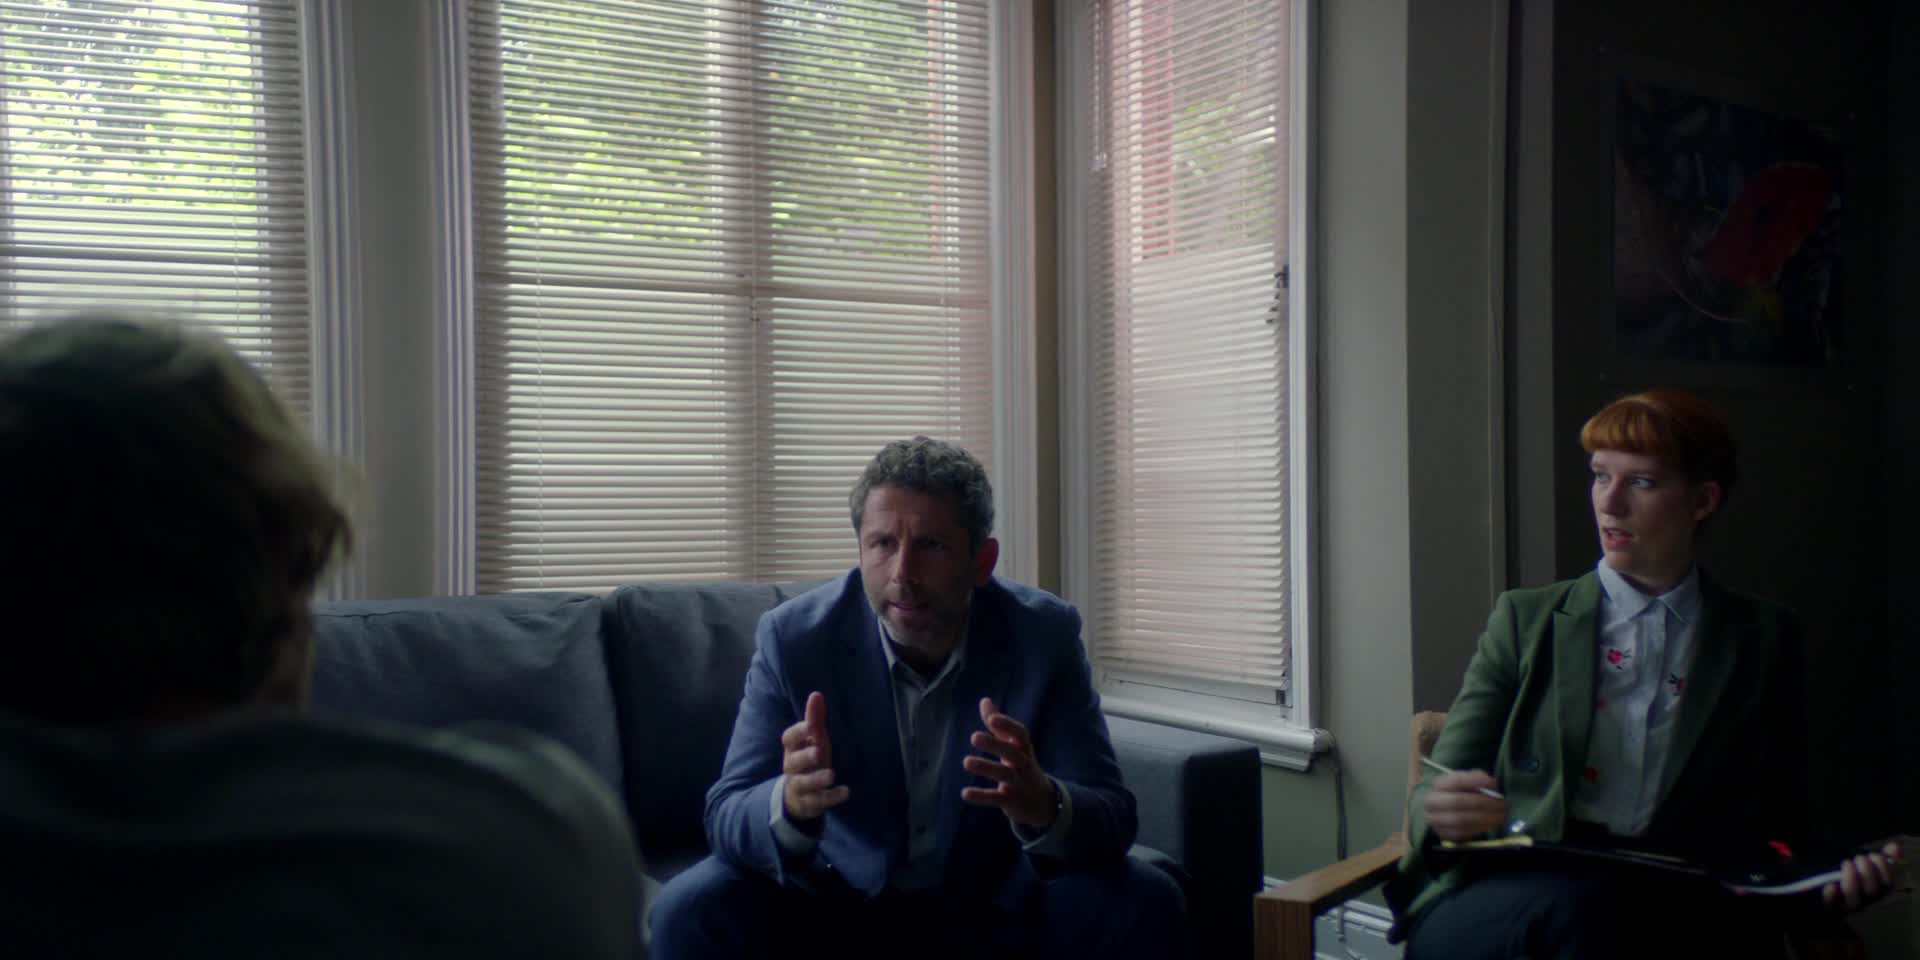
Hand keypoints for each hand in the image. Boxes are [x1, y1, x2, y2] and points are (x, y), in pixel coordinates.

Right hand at [780, 691, 849, 820]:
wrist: (797, 796)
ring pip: (803, 784)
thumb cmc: (808, 760)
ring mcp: (799, 787)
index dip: (798, 733)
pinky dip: (830, 798)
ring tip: (831, 774)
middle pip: (793, 762)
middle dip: (805, 758)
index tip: (810, 726)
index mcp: (793, 750)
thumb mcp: (813, 740)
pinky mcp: (808, 803)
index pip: (788, 739)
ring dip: (816, 779)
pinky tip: (845, 792)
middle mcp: (792, 768)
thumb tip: (816, 694)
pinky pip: (817, 802)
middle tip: (818, 752)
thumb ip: (814, 719)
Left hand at [960, 697, 1056, 828]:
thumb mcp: (1014, 746)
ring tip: (966, 762)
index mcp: (1024, 749)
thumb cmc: (1022, 767)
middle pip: (1012, 753)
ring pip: (1004, 774)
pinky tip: (964, 793)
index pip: (1020, 734)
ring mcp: (1019, 783)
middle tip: (974, 737)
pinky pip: (996, 798)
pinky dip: (981, 796)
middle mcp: (1024, 765)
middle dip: (995, 745)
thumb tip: (984, 700)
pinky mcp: (1011, 801)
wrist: (1042, 802)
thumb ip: (998, 726)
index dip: (1007, 726)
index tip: (992, 718)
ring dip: (986, 768)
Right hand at [1423, 770, 1506, 841]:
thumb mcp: (1466, 782)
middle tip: (1502, 804)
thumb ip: (1477, 779)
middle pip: (1459, 801)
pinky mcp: (1443, 834)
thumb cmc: (1459, 794)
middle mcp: (1432, 801)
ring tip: (1501, 815)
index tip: (1494, 784)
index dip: (1476, 781)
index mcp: (1439, 784)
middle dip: (1483, 803)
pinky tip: (1492, 824)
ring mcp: (1435, 820)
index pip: (1457, 780)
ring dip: (1485, 818)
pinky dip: (1480, 828)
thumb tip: (1492, 784)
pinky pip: (1463, 833)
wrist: (1443, 812)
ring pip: (1462, 820)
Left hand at [1821, 841, 1902, 912]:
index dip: (1885, 870)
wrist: (1827, 892)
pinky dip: (1832, 896)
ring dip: (1853, 881)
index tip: (1876, 855)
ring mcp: (1847, 905)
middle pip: (1873, 892)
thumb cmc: (1851, 877)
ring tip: (1847, 864)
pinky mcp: (1830, 906)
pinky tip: (1831, 886)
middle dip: (1869, 873)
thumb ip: (1881, 858)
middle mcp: (1865, 900)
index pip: (1888, 884)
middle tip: (1860, 858)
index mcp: (1878, 889)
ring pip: (1854, 900)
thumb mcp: (1867, 866)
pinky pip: (1832, 905)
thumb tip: (1896, 847)